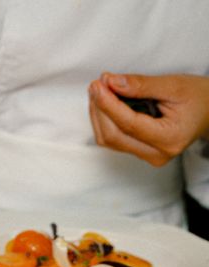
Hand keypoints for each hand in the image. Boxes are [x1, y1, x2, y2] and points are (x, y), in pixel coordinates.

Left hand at [89, 72, 208, 166]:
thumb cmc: (199, 97)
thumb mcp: (175, 85)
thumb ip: (141, 85)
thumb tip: (111, 82)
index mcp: (169, 139)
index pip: (128, 124)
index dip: (108, 104)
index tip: (98, 85)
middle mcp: (156, 154)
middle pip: (113, 135)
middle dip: (100, 108)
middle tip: (97, 83)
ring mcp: (147, 156)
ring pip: (109, 139)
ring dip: (99, 114)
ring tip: (101, 89)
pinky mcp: (140, 152)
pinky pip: (114, 139)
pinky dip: (105, 120)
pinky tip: (106, 102)